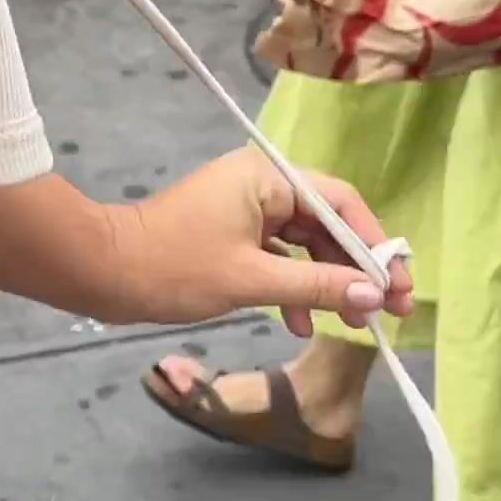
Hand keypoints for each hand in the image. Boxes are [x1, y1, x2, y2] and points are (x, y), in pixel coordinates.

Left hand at [106, 147, 414, 338]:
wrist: (102, 272)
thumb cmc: (173, 268)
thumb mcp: (252, 280)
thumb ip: (317, 287)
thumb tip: (374, 296)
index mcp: (267, 178)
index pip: (342, 203)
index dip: (375, 247)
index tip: (398, 288)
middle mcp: (260, 185)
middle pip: (327, 224)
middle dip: (355, 269)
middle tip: (388, 312)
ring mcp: (245, 209)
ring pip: (305, 243)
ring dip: (326, 282)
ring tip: (350, 323)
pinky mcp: (231, 235)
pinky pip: (278, 256)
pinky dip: (293, 286)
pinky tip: (299, 323)